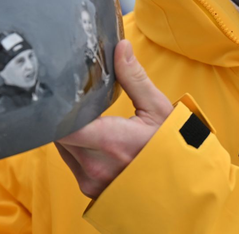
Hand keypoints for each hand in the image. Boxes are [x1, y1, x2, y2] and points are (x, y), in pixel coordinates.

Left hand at [55, 40, 172, 197]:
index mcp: (110, 141)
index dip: (55, 107)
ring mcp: (91, 181)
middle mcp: (95, 165)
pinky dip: (75, 147)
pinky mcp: (89, 190)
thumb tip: (121, 47)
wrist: (182, 190)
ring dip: (68, 131)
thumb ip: (134, 78)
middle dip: (63, 115)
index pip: (60, 125)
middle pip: (57, 133)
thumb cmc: (172, 148)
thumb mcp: (158, 109)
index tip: (60, 91)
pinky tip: (91, 136)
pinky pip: (70, 162)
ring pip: (62, 147)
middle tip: (73, 97)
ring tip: (85, 116)